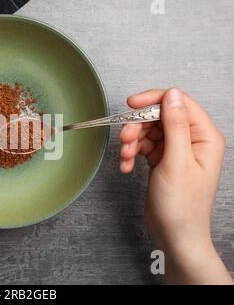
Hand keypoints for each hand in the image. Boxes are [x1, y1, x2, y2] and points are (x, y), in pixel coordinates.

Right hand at [119, 88, 231, 283]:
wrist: (174, 235)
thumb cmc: (182, 205)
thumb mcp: (177, 161)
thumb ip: (175, 125)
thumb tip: (172, 94)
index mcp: (204, 137)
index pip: (178, 103)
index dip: (153, 100)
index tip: (131, 104)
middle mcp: (191, 140)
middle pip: (158, 117)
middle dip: (137, 127)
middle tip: (124, 140)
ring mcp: (175, 150)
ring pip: (147, 131)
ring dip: (131, 142)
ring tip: (124, 158)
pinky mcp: (162, 160)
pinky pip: (143, 147)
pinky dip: (131, 154)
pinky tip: (126, 167)